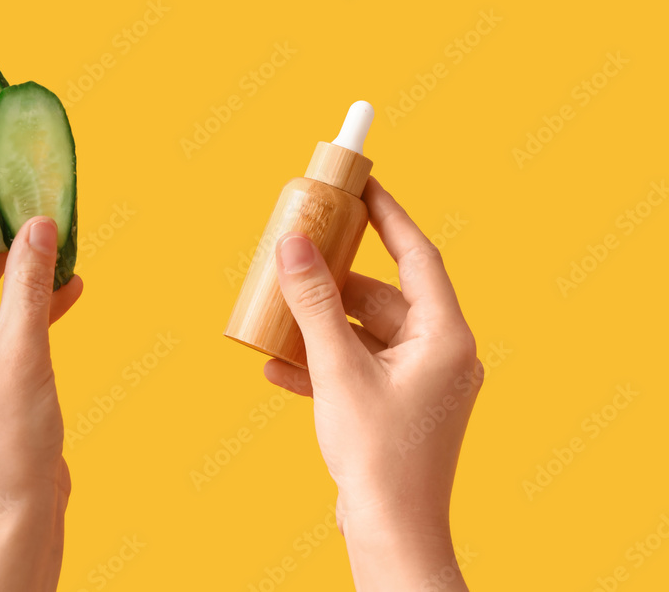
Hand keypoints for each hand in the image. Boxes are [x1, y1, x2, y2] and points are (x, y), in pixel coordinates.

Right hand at [267, 177, 480, 590]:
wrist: (391, 534)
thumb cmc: (379, 456)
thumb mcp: (337, 369)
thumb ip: (314, 304)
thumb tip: (294, 243)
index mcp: (444, 336)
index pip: (417, 255)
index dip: (388, 216)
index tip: (362, 186)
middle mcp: (439, 353)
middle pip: (382, 296)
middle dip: (334, 282)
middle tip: (299, 256)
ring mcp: (419, 382)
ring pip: (364, 333)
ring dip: (320, 326)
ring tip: (275, 316)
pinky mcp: (398, 405)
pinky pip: (358, 367)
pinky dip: (323, 362)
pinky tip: (278, 366)